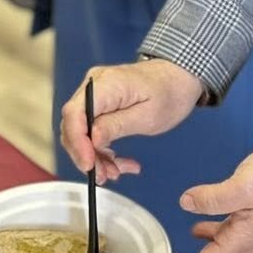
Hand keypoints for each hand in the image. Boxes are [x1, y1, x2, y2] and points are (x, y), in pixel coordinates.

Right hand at [59, 60, 204, 184]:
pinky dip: (102, 150)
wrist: (178, 77)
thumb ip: (117, 125)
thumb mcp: (147, 116)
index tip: (88, 165)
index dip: (77, 142)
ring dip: (95, 157)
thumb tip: (92, 139)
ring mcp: (95, 94)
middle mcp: (94, 86)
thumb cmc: (169, 93)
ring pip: (81, 132)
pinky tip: (118, 163)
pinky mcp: (100, 104)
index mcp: (106, 84)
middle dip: (86, 155)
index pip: (75, 113)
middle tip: (103, 175)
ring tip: (115, 172)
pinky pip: (92, 130)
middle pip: (73, 125)